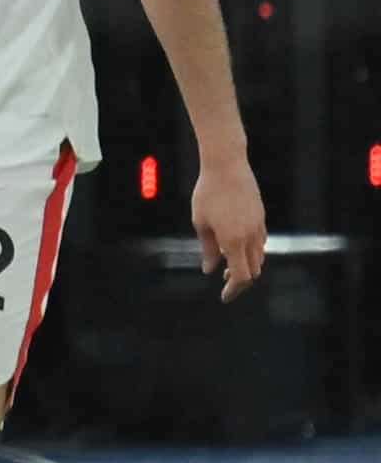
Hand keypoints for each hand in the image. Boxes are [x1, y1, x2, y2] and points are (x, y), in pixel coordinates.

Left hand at [192, 158, 265, 302]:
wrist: (227, 166)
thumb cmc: (208, 193)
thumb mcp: (201, 223)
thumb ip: (208, 249)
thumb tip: (210, 270)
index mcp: (234, 240)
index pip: (241, 276)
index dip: (233, 290)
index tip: (224, 297)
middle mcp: (251, 236)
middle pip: (253, 270)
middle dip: (240, 280)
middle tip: (224, 283)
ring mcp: (259, 226)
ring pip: (259, 257)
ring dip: (246, 266)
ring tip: (227, 266)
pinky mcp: (261, 217)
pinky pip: (260, 243)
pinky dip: (251, 252)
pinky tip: (236, 248)